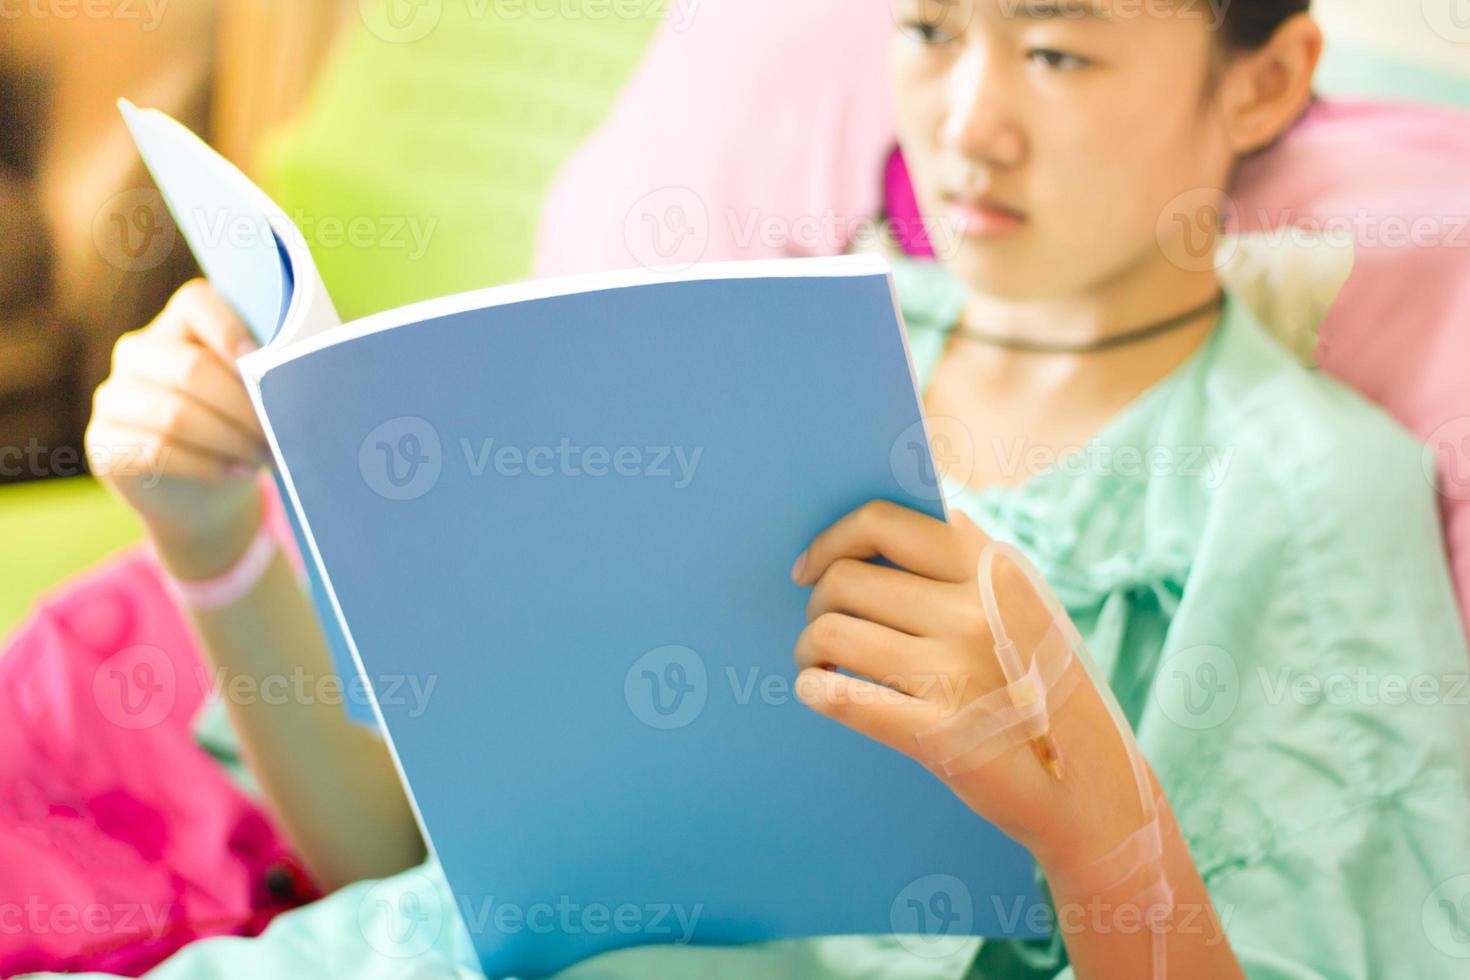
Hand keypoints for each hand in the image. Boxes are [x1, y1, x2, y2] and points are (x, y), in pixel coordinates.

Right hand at [86, 280, 270, 564]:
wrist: (207, 492)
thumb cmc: (243, 428)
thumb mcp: (258, 393)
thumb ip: (272, 369)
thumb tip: (308, 369)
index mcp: (178, 323)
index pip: (197, 302)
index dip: (232, 330)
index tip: (267, 363)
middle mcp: (139, 352)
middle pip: (191, 369)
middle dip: (245, 405)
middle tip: (281, 430)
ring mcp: (115, 395)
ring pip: (175, 415)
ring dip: (231, 439)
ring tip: (267, 456)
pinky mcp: (105, 441)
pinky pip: (157, 451)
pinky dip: (207, 465)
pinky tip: (239, 471)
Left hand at [790, 500, 1156, 876]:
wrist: (1090, 789)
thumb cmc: (1045, 689)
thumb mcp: (1026, 605)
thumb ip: (967, 564)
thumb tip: (884, 530)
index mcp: (992, 567)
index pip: (882, 522)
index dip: (831, 541)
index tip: (808, 568)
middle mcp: (973, 612)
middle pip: (845, 581)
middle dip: (816, 605)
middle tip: (821, 630)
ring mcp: (956, 672)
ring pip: (830, 633)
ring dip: (809, 649)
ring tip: (819, 664)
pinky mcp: (937, 733)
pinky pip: (840, 697)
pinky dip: (815, 690)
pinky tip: (817, 691)